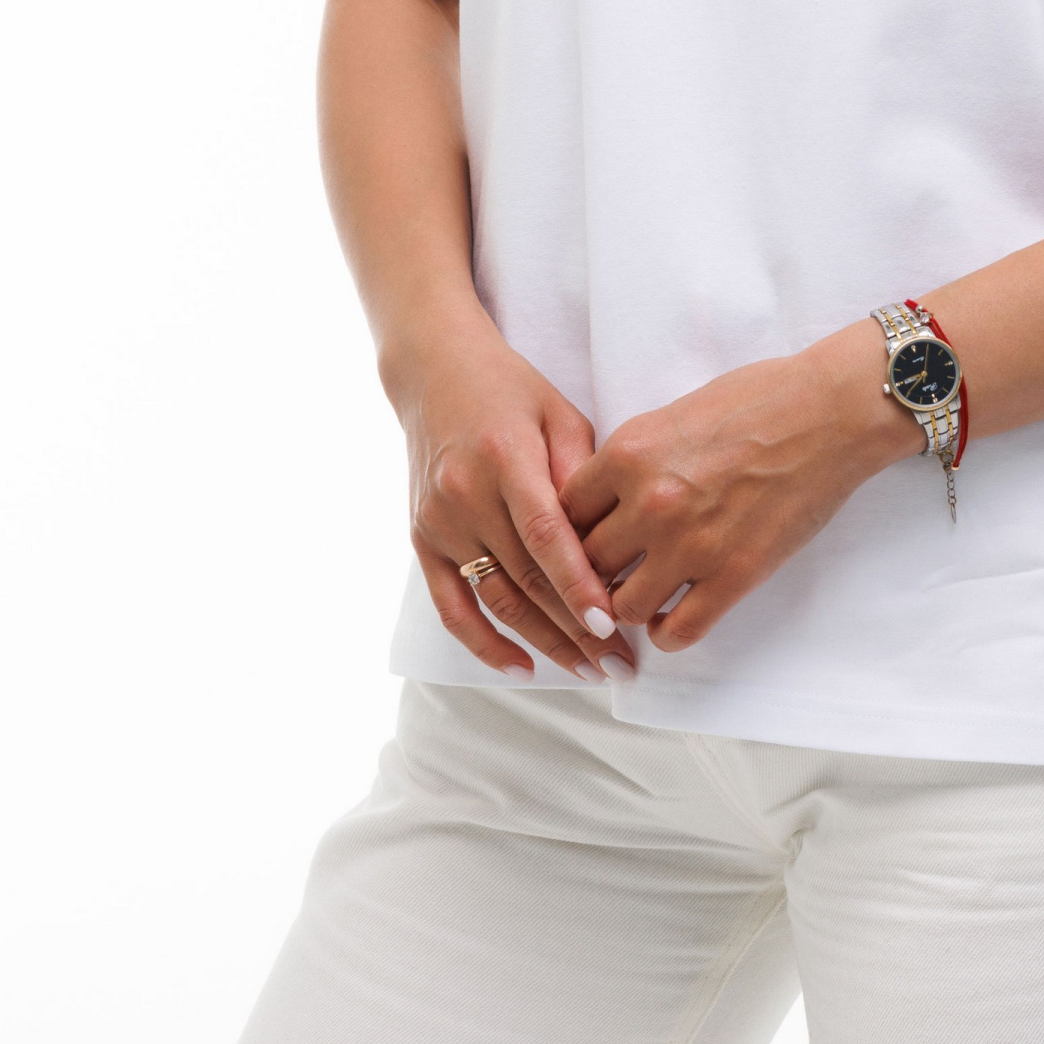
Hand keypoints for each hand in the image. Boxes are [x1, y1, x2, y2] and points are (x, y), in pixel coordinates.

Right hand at [392, 325, 639, 681]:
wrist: (434, 372)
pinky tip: (521, 669)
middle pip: (525, 579)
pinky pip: (451, 606)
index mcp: (504, 456)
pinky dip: (484, 643)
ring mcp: (439, 521)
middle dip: (576, 629)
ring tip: (588, 670)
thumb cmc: (512, 390)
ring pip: (495, 600)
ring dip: (543, 643)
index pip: (544, 535)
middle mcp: (465, 494)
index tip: (611, 627)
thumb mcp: (559, 414)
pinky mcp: (422, 539)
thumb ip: (583, 474)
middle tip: (621, 664)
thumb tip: (608, 541)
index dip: (577, 586)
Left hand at [557, 323, 920, 651]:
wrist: (827, 412)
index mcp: (628, 453)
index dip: (564, 532)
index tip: (576, 541)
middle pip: (584, 565)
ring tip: (637, 599)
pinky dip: (665, 633)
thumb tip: (601, 502)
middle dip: (588, 576)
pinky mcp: (734, 575)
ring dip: (624, 608)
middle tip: (601, 580)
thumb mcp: (672, 415)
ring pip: (621, 607)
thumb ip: (631, 459)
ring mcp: (691, 544)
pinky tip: (671, 617)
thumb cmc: (756, 400)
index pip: (561, 513)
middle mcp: (650, 503)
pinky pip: (677, 631)